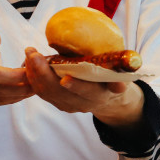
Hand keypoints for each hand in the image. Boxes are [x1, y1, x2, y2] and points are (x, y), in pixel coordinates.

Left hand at [23, 48, 144, 128]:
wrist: (110, 99)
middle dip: (44, 74)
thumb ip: (122, 70)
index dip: (77, 86)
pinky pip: (43, 93)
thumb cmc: (115, 78)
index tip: (66, 78)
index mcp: (101, 95)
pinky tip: (28, 63)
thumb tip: (131, 60)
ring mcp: (70, 105)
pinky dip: (34, 78)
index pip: (88, 92)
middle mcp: (84, 104)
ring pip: (48, 93)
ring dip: (35, 74)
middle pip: (60, 92)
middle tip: (34, 54)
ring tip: (29, 54)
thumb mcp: (122, 74)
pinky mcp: (59, 103)